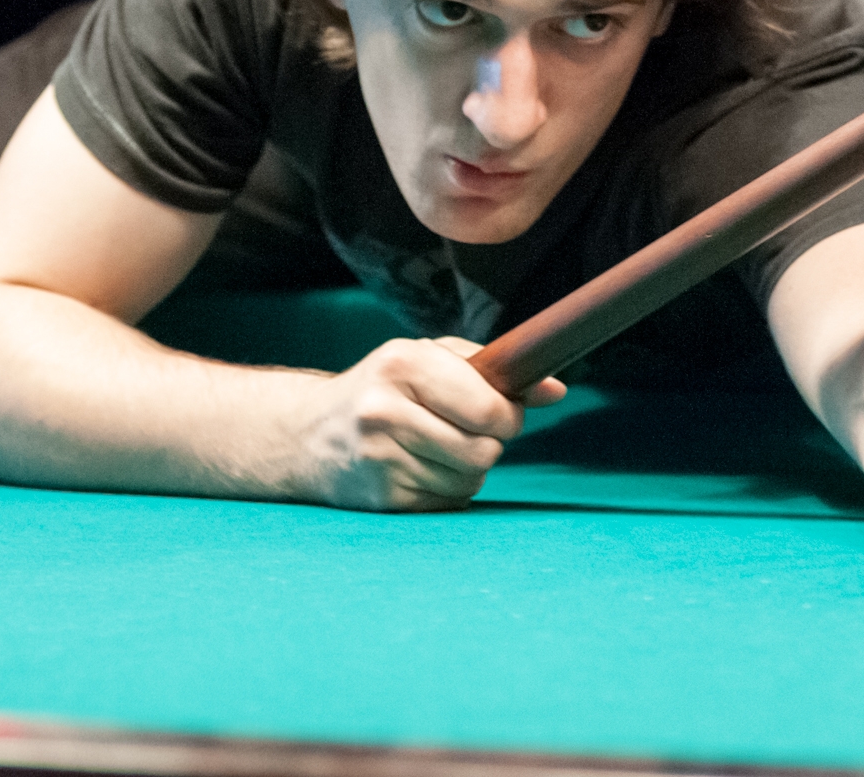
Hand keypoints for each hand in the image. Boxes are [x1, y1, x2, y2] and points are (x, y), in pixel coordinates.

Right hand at [292, 337, 565, 511]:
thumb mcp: (427, 359)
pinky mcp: (381, 498)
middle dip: (488, 444)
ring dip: (468, 470)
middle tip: (467, 432)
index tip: (501, 415)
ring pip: (470, 480)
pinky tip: (419, 470)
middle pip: (483, 450)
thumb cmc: (383, 388)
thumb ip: (491, 369)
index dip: (507, 416)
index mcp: (403, 364)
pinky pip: (448, 504)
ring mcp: (380, 459)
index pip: (488, 408)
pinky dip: (446, 490)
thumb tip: (556, 390)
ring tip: (438, 449)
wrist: (307, 434)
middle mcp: (385, 411)